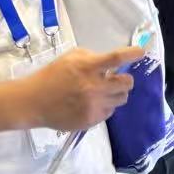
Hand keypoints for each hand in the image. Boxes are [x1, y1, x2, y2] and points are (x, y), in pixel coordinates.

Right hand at [21, 46, 141, 131]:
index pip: (116, 59)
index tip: (141, 52)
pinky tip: (91, 103)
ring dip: (116, 93)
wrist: (33, 102)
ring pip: (121, 99)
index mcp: (87, 67)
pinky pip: (109, 112)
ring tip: (102, 92)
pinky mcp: (90, 120)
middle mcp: (93, 87)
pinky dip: (105, 106)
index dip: (132, 54)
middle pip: (127, 83)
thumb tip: (112, 64)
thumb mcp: (71, 57)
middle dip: (124, 80)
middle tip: (115, 79)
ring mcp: (93, 106)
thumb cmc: (52, 75)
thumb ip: (93, 58)